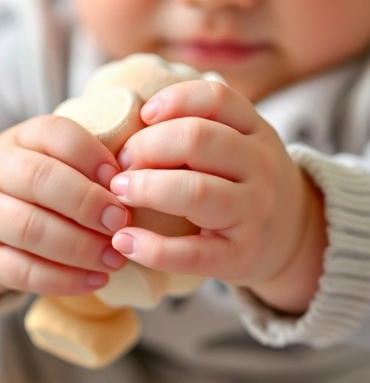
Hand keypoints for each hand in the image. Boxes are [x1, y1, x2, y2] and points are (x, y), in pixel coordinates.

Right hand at [0, 115, 128, 298]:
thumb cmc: (36, 185)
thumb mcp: (52, 158)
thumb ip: (89, 161)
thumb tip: (140, 178)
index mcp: (22, 139)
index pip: (55, 134)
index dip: (91, 155)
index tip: (121, 181)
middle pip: (39, 179)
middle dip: (87, 202)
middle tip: (121, 222)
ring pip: (29, 228)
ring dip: (79, 247)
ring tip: (115, 258)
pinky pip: (21, 271)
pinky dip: (63, 280)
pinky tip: (95, 280)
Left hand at [110, 80, 325, 311]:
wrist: (290, 237)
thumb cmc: (244, 185)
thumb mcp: (239, 147)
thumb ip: (200, 129)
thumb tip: (131, 125)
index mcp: (256, 131)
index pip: (216, 98)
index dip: (173, 100)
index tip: (143, 116)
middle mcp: (260, 166)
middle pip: (197, 139)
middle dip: (146, 147)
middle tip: (121, 164)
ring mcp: (253, 212)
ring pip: (196, 191)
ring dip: (146, 189)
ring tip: (119, 193)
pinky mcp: (239, 256)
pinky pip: (192, 254)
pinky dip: (152, 248)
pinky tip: (124, 241)